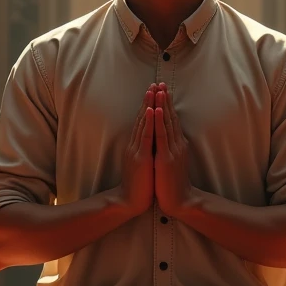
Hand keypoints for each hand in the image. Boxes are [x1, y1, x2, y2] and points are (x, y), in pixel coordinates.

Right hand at [118, 85, 156, 215]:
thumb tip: (154, 141)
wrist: (129, 203)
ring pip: (143, 123)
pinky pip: (145, 137)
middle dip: (149, 100)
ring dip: (148, 105)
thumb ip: (146, 151)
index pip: (143, 121)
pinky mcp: (141, 158)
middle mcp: (134, 145)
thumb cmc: (140, 186)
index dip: (148, 105)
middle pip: (142, 118)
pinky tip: (151, 110)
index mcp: (136, 146)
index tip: (155, 91)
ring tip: (153, 90)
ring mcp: (136, 150)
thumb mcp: (143, 164)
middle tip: (155, 83)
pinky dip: (148, 122)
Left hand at [154, 83, 193, 216]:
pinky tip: (158, 110)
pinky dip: (160, 122)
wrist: (180, 202)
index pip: (171, 119)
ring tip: (158, 90)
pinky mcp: (166, 158)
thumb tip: (167, 138)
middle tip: (160, 82)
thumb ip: (171, 148)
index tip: (162, 89)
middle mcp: (177, 144)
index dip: (166, 104)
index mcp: (177, 144)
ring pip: (166, 123)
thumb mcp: (173, 162)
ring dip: (162, 105)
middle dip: (164, 99)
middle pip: (170, 117)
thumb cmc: (173, 184)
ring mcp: (172, 150)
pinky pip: (162, 137)